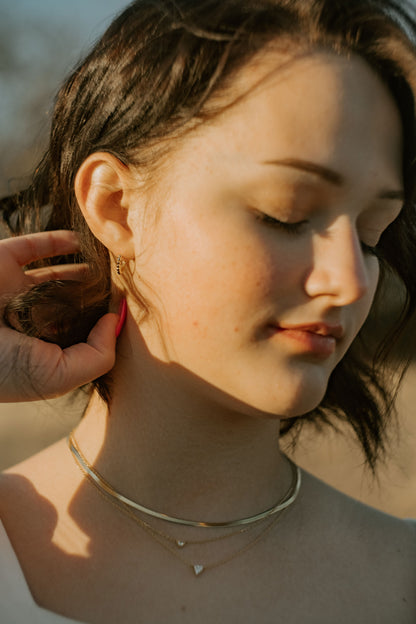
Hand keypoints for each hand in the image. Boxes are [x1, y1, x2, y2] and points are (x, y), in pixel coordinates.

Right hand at [0, 231, 117, 400]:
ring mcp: (17, 289)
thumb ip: (96, 356)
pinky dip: (60, 240)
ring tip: (113, 263)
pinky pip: (35, 245)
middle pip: (74, 302)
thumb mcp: (57, 376)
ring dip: (86, 267)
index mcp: (43, 347)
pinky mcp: (4, 261)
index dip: (105, 323)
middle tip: (130, 280)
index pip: (81, 333)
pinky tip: (82, 242)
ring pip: (58, 273)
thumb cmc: (3, 365)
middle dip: (99, 293)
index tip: (129, 309)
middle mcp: (32, 318)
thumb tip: (114, 321)